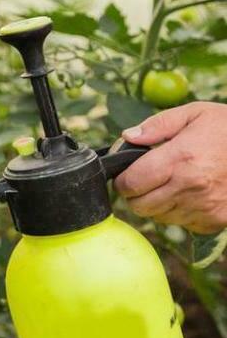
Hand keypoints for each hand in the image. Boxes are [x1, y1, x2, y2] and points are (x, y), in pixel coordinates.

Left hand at [115, 101, 226, 233]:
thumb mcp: (195, 113)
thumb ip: (157, 125)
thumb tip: (127, 137)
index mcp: (180, 158)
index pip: (130, 184)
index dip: (122, 180)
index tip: (127, 173)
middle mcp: (190, 186)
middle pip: (139, 206)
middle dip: (135, 194)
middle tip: (144, 180)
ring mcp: (203, 207)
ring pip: (157, 216)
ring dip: (155, 203)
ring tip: (170, 183)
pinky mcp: (214, 221)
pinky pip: (181, 223)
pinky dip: (177, 212)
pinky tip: (188, 194)